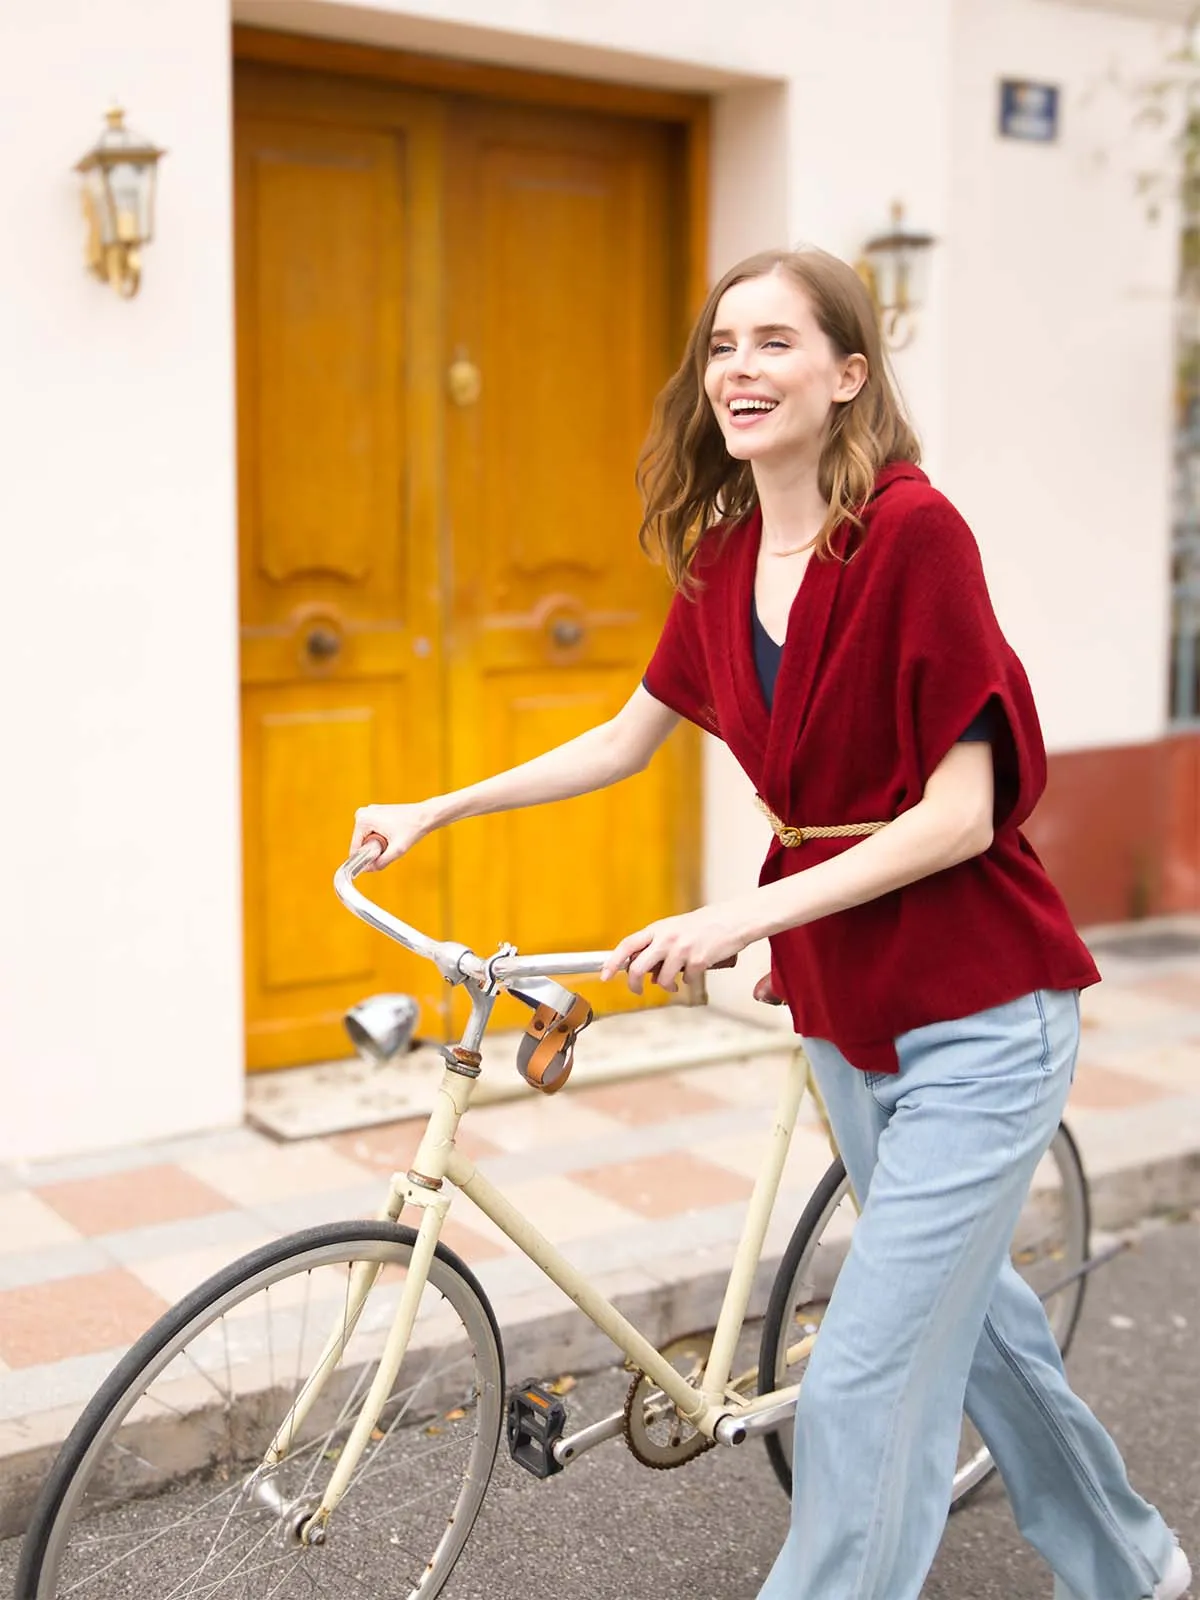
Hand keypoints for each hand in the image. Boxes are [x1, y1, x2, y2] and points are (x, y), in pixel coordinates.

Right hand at [349, 802, 438, 870]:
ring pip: (366, 839)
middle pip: (360, 844)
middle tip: (391, 846)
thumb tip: (368, 869)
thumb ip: (381, 862)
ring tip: (393, 839)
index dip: (365, 858)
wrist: (425, 816)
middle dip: (373, 850)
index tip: (380, 859)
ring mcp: (367, 812)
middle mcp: (362, 814)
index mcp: (363, 819)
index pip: (355, 848)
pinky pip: (371, 833)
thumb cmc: (413, 828)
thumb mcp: (397, 850)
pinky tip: (393, 835)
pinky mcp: (374, 814)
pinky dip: (380, 838)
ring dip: (378, 845)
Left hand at [601, 904, 750, 994]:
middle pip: (638, 967)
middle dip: (634, 984)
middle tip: (637, 990)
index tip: (605, 975)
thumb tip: (646, 974)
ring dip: (667, 985)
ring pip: (662, 980)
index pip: (627, 945)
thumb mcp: (676, 930)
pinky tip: (696, 971)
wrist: (733, 920)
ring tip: (675, 982)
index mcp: (658, 929)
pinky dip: (689, 980)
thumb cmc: (704, 925)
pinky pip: (687, 980)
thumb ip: (659, 948)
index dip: (612, 961)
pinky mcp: (698, 961)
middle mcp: (667, 938)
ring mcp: (682, 950)